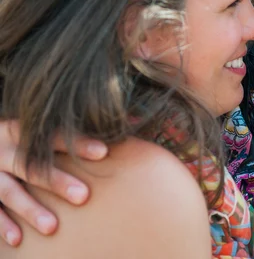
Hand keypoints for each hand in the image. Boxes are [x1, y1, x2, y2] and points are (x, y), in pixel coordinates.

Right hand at [0, 119, 107, 245]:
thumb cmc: (24, 138)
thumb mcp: (39, 126)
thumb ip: (77, 129)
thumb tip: (135, 119)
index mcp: (20, 128)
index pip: (51, 134)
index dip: (77, 142)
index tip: (103, 152)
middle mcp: (2, 149)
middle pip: (31, 165)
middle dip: (56, 181)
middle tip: (84, 196)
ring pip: (8, 191)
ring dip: (30, 209)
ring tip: (53, 227)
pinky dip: (2, 224)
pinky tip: (18, 239)